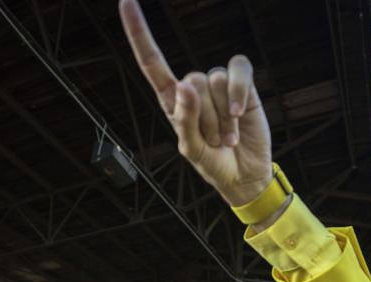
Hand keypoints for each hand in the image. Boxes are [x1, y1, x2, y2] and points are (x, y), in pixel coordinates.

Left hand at [119, 0, 271, 206]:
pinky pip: (238, 72)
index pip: (151, 62)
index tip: (126, 1)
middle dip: (205, 118)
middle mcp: (193, 87)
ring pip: (216, 82)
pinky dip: (239, 93)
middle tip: (213, 142)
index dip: (139, 32)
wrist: (244, 174)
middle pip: (193, 82)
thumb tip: (185, 86)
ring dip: (223, 117)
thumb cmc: (211, 163)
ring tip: (226, 138)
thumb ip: (185, 121)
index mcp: (172, 100)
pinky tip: (240, 115)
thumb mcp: (191, 150)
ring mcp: (218, 85)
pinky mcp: (243, 84)